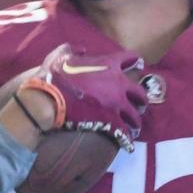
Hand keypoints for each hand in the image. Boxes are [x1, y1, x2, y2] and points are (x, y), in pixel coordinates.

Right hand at [20, 44, 148, 151]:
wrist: (50, 99)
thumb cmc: (54, 75)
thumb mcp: (61, 55)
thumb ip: (73, 49)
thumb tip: (82, 50)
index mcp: (108, 65)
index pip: (129, 58)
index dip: (135, 60)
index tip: (140, 63)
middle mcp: (118, 84)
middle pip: (139, 92)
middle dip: (142, 98)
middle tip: (141, 104)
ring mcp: (117, 104)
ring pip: (135, 115)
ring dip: (136, 121)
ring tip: (135, 127)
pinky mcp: (112, 121)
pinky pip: (125, 132)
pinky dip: (127, 138)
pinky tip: (128, 143)